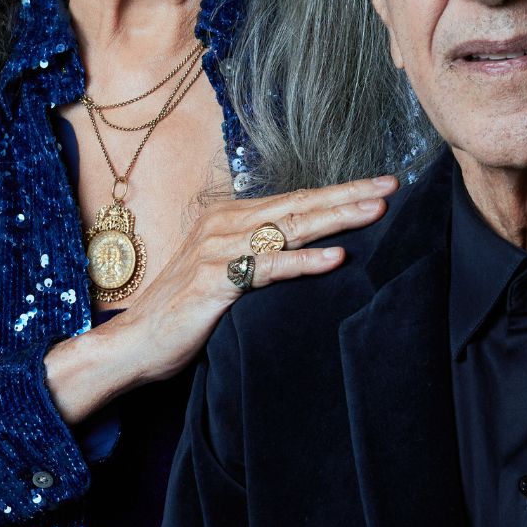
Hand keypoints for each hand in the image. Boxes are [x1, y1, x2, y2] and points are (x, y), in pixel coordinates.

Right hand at [45, 174, 397, 421]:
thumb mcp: (225, 270)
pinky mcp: (213, 280)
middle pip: (298, 205)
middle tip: (390, 186)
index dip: (339, 191)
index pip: (295, 198)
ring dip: (336, 218)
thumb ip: (259, 253)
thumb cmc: (185, 309)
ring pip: (289, 228)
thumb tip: (306, 245)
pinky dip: (304, 261)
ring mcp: (217, 249)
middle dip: (348, 195)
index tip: (380, 184)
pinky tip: (335, 257)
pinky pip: (267, 267)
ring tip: (375, 211)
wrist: (136, 341)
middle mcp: (225, 224)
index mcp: (230, 217)